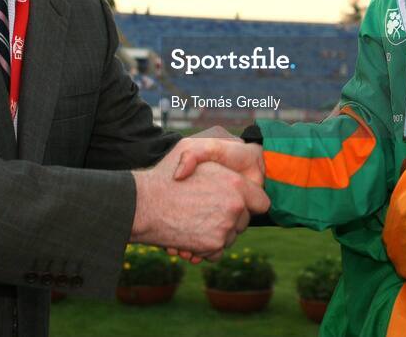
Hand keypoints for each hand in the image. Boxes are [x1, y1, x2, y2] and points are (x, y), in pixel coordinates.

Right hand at [131, 133, 268, 260]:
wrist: (144, 204)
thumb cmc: (166, 175)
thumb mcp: (192, 151)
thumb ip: (219, 160)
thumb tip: (236, 177)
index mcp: (236, 184)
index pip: (261, 202)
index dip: (250, 203)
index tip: (238, 203)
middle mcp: (235, 206)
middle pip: (244, 222)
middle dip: (230, 219)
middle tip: (208, 211)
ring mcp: (225, 228)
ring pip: (231, 237)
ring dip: (217, 233)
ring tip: (195, 221)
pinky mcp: (212, 245)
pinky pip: (217, 252)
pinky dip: (207, 248)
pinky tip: (191, 235)